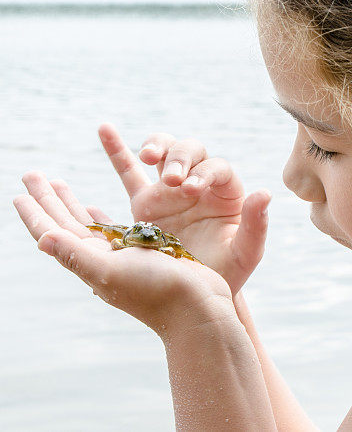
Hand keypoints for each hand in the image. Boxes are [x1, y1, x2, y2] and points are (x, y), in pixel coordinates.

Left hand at [13, 172, 234, 334]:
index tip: (20, 190)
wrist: (196, 309)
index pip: (55, 232)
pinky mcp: (146, 254)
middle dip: (50, 198)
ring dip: (73, 204)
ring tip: (60, 183)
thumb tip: (41, 238)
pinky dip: (102, 217)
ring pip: (90, 224)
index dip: (37, 212)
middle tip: (33, 174)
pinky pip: (116, 230)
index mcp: (91, 261)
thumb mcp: (111, 271)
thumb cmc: (156, 291)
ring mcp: (123, 257)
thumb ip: (77, 255)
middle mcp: (102, 259)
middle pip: (68, 223)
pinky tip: (98, 210)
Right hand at [98, 123, 269, 295]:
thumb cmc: (227, 272)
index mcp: (227, 192)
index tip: (192, 190)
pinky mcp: (146, 202)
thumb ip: (256, 224)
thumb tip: (264, 193)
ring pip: (165, 151)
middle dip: (181, 159)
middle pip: (191, 151)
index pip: (217, 168)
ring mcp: (171, 190)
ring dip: (157, 146)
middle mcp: (200, 183)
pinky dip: (118, 150)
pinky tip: (104, 129)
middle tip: (172, 181)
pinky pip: (130, 171)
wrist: (197, 295)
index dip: (205, 173)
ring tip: (148, 156)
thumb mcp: (245, 252)